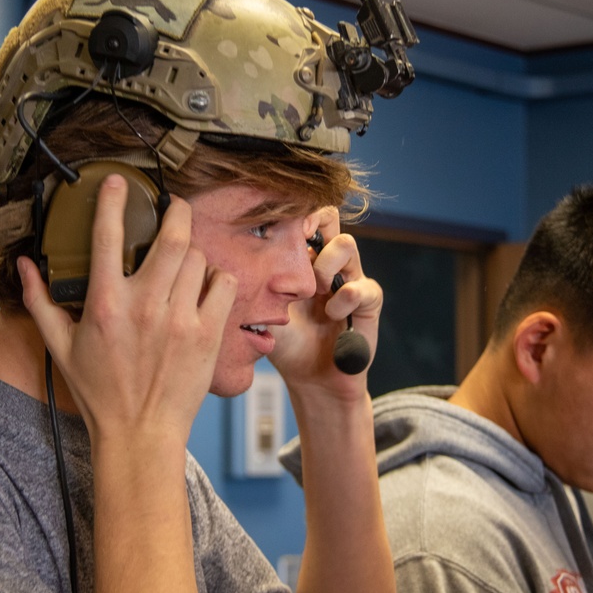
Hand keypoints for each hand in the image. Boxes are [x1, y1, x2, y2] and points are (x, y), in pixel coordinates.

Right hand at [18, 173, 237, 446]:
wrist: (140, 435)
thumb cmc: (99, 392)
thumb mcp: (60, 348)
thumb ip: (40, 302)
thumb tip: (25, 264)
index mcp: (105, 304)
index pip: (108, 237)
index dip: (114, 201)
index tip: (119, 182)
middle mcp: (145, 306)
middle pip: (171, 236)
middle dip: (175, 211)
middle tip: (173, 206)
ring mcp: (180, 319)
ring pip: (197, 257)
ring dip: (191, 250)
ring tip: (183, 258)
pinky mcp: (207, 334)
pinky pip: (222, 284)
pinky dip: (215, 277)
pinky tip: (203, 285)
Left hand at [268, 207, 381, 403]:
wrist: (310, 379)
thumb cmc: (283, 342)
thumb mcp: (260, 307)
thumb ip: (251, 281)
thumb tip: (224, 251)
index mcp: (301, 257)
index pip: (303, 215)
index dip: (292, 214)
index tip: (276, 228)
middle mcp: (327, 262)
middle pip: (329, 216)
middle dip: (313, 227)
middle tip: (298, 250)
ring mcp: (350, 278)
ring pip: (347, 244)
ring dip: (326, 265)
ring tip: (315, 291)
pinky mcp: (368, 302)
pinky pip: (363, 286)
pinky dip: (345, 298)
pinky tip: (331, 315)